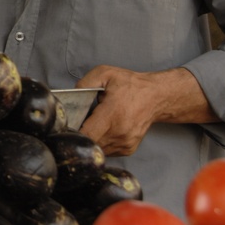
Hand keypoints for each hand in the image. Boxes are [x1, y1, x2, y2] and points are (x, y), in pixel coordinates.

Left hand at [76, 65, 217, 156]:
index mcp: (112, 115)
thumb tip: (71, 98)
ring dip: (91, 139)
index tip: (68, 126)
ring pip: (98, 149)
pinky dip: (101, 142)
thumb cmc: (130, 85)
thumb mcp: (105, 74)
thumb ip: (84, 84)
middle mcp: (120, 133)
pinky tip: (103, 129)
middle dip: (80, 135)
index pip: (86, 134)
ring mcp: (125, 143)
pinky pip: (107, 150)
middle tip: (80, 122)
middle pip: (90, 144)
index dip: (73, 132)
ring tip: (93, 124)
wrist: (156, 96)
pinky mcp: (128, 149)